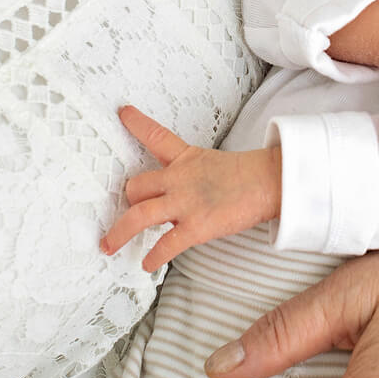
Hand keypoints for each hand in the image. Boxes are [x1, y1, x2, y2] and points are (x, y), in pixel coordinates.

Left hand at [100, 105, 282, 270]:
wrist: (270, 182)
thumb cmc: (247, 176)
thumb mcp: (212, 164)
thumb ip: (190, 176)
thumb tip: (176, 198)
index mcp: (186, 158)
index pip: (155, 135)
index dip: (136, 123)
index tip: (123, 113)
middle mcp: (179, 179)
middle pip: (136, 186)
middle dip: (129, 201)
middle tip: (127, 213)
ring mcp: (185, 203)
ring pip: (139, 216)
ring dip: (119, 233)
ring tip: (108, 245)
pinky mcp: (196, 226)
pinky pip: (165, 245)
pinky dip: (153, 258)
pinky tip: (146, 264)